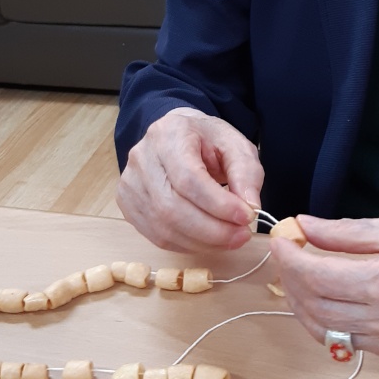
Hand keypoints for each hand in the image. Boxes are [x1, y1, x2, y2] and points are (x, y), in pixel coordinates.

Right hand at [116, 108, 262, 251]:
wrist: (176, 136)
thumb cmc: (206, 141)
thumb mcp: (235, 145)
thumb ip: (246, 173)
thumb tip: (250, 207)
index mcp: (168, 134)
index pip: (188, 178)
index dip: (218, 204)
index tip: (246, 217)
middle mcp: (141, 158)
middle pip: (172, 207)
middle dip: (212, 230)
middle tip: (242, 235)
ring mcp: (130, 184)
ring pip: (163, 227)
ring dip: (202, 241)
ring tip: (231, 239)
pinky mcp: (128, 205)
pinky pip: (157, 236)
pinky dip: (188, 244)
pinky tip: (209, 239)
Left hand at [270, 214, 378, 362]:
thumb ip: (350, 232)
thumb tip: (305, 227)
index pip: (317, 277)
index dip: (289, 258)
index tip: (281, 239)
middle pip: (316, 308)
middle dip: (291, 281)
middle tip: (288, 255)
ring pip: (329, 332)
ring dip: (305, 305)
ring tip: (302, 276)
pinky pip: (353, 342)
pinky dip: (332, 321)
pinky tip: (333, 298)